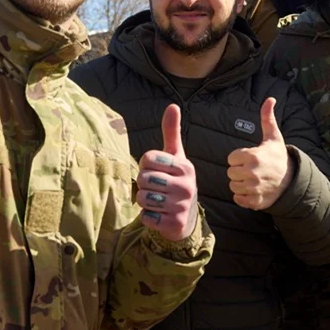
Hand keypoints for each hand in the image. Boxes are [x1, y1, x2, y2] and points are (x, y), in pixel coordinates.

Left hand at [137, 105, 199, 241]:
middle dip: (143, 184)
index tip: (156, 170)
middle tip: (155, 187)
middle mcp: (186, 186)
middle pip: (144, 179)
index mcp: (185, 167)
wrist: (186, 216)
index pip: (148, 159)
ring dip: (144, 201)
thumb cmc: (176, 180)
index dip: (145, 165)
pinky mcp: (174, 224)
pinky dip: (148, 217)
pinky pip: (146, 217)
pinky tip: (159, 214)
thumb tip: (173, 106)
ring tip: (156, 200)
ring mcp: (181, 206)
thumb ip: (171, 132)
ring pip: (143, 198)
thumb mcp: (175, 156)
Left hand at [227, 97, 291, 209]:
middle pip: (230, 173)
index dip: (238, 158)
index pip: (231, 158)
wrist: (291, 180)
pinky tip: (252, 190)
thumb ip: (267, 118)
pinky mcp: (254, 201)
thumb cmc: (278, 156)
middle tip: (250, 169)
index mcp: (253, 156)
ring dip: (240, 184)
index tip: (249, 158)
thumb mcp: (273, 137)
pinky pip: (238, 199)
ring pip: (233, 187)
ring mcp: (253, 188)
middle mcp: (252, 173)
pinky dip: (243, 197)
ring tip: (252, 179)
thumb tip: (270, 99)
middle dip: (238, 171)